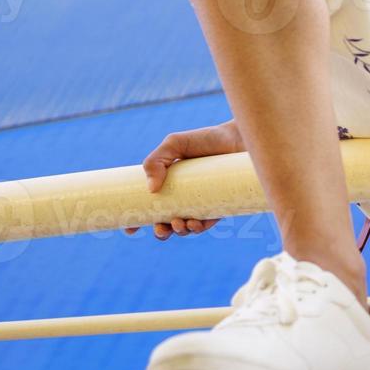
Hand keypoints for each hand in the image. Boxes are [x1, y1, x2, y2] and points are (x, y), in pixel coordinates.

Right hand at [124, 120, 245, 239]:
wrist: (240, 138)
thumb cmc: (207, 139)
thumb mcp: (174, 144)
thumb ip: (156, 160)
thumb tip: (151, 190)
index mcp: (168, 183)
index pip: (149, 206)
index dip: (137, 220)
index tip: (130, 229)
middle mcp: (184, 196)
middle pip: (166, 222)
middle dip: (161, 232)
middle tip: (161, 228)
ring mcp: (202, 202)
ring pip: (186, 227)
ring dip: (179, 231)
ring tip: (179, 223)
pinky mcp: (221, 206)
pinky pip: (207, 224)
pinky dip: (198, 228)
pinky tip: (194, 223)